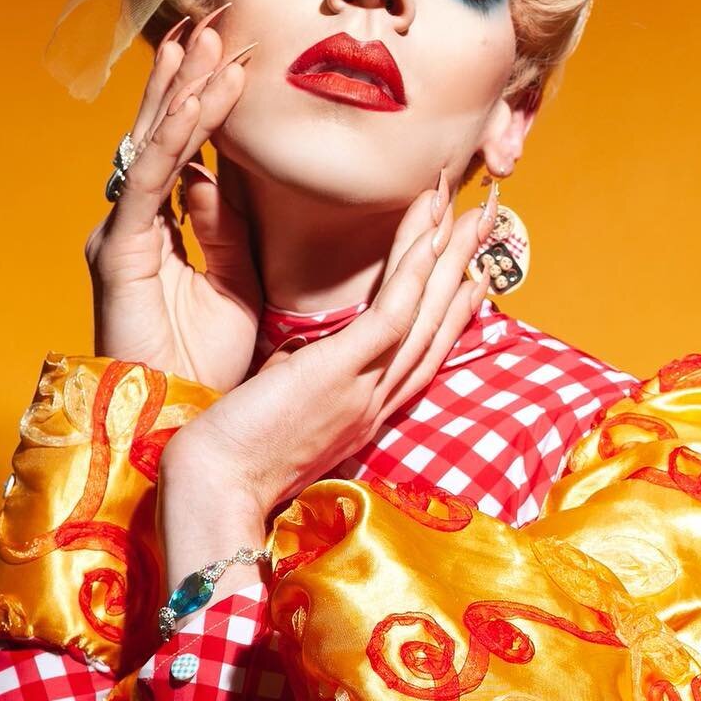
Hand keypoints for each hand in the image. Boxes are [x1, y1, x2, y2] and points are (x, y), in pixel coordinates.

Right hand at [84, 5, 261, 390]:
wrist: (182, 426)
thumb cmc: (210, 366)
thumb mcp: (235, 280)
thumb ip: (225, 223)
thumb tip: (218, 168)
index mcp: (159, 233)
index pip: (181, 152)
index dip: (204, 103)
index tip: (234, 56)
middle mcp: (133, 226)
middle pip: (161, 136)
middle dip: (188, 78)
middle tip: (216, 21)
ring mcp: (122, 235)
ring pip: (153, 145)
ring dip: (183, 88)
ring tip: (209, 37)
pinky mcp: (120, 251)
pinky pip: (153, 178)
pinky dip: (179, 133)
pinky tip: (202, 94)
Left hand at [157, 177, 496, 588]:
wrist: (216, 490)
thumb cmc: (235, 457)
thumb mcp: (283, 414)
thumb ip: (303, 384)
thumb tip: (298, 361)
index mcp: (364, 412)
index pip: (419, 355)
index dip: (449, 313)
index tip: (471, 275)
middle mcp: (376, 402)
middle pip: (434, 330)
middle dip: (462, 271)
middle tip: (485, 221)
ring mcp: (363, 389)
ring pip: (422, 316)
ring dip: (448, 258)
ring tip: (469, 211)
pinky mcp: (339, 374)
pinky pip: (391, 317)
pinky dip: (414, 274)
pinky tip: (429, 235)